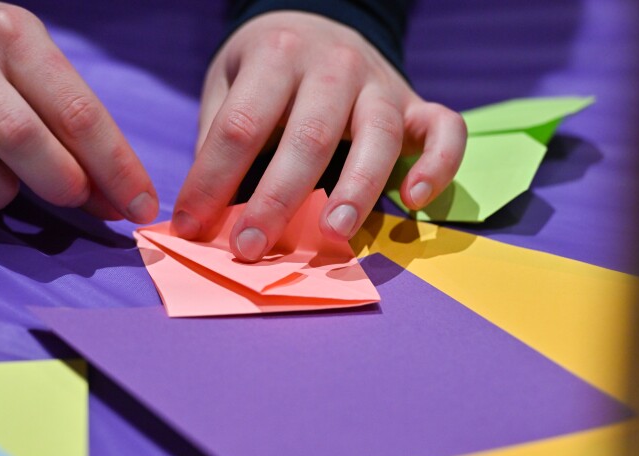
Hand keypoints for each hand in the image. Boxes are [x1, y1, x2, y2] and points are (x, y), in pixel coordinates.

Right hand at [0, 2, 157, 223]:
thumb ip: (84, 135)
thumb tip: (124, 205)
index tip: (140, 208)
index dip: (117, 171)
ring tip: (4, 178)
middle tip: (74, 195)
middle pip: (22, 140)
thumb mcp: (46, 77)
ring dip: (0, 194)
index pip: (78, 114)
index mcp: (14, 39)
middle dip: (63, 184)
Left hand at [173, 11, 465, 260]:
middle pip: (308, 137)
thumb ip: (220, 139)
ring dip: (356, 190)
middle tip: (250, 248)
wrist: (320, 24)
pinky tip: (414, 202)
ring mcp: (381, 84)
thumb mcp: (228, 84)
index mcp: (277, 55)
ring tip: (332, 235)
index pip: (240, 125)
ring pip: (377, 137)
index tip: (192, 228)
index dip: (212, 181)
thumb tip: (202, 215)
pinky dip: (438, 166)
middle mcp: (335, 65)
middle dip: (276, 199)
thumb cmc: (266, 71)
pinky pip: (445, 131)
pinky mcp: (416, 105)